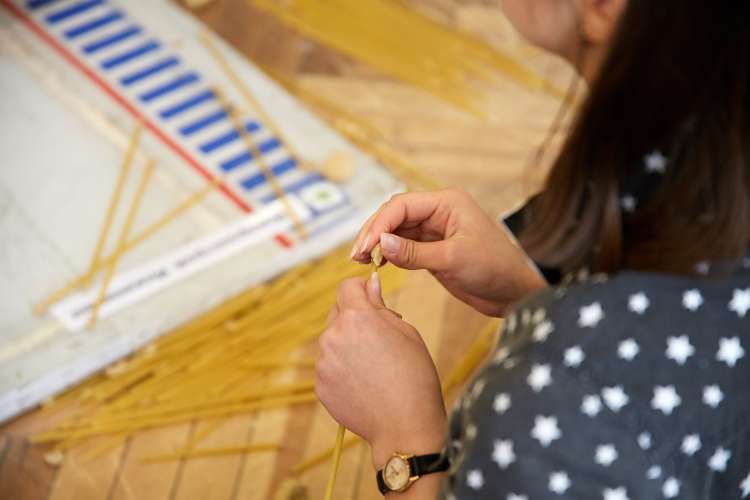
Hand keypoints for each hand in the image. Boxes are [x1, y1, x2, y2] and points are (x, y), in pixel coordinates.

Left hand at [315, 274, 445, 467]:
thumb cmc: (414, 377)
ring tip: (373, 365)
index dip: (360, 288)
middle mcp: (334, 336)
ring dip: (347, 343)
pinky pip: (329, 365)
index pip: (347, 286)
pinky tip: (364, 382)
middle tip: (379, 337)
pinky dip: (341, 368)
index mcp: (357, 318)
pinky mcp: (320, 385)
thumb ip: (381, 306)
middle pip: (337, 312)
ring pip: (332, 340)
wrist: (405, 427)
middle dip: (353, 317)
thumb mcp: (406, 332)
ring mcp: (323, 362)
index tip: (371, 297)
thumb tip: (369, 283)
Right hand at [351, 188, 546, 316]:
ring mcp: (435, 230)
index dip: (380, 224)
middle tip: (357, 255)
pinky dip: (389, 254)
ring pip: (396, 231)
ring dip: (378, 244)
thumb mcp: (453, 259)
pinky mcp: (432, 249)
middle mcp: (439, 211)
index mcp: (447, 202)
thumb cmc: (494, 269)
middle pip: (395, 215)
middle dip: (374, 233)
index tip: (366, 246)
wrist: (514, 293)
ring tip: (361, 261)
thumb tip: (381, 243)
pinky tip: (378, 264)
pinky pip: (404, 246)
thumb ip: (415, 252)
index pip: (402, 205)